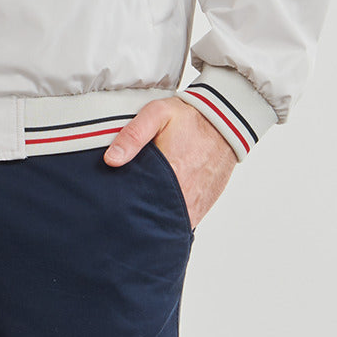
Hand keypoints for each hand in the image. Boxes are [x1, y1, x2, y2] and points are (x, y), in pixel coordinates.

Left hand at [103, 97, 235, 228]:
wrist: (225, 123)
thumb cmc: (190, 117)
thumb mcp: (157, 114)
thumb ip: (133, 135)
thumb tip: (111, 159)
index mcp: (170, 172)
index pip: (139, 201)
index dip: (125, 203)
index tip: (115, 200)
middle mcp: (185, 194)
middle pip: (153, 216)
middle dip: (138, 213)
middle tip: (125, 203)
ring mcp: (195, 203)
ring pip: (168, 222)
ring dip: (155, 217)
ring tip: (142, 205)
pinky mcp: (203, 206)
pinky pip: (183, 221)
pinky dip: (171, 217)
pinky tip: (160, 205)